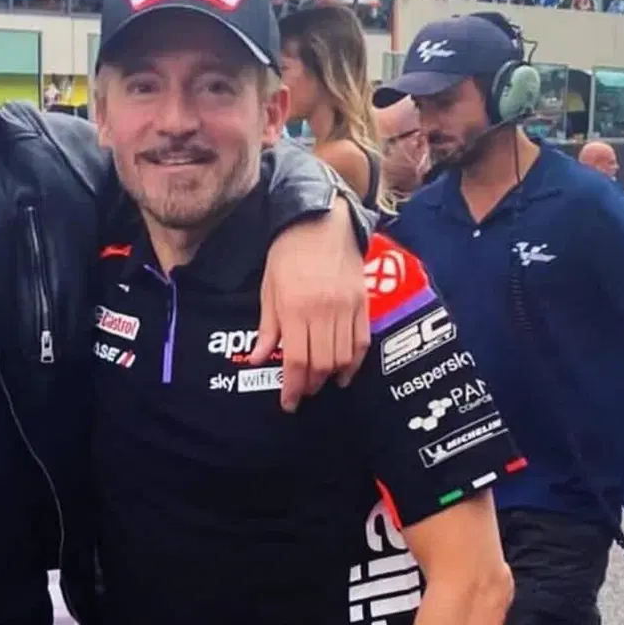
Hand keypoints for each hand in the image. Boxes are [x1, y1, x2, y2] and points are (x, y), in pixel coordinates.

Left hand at [251, 198, 368, 411]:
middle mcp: (324, 312)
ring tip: (321, 382)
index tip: (289, 403)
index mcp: (296, 309)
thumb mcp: (269, 289)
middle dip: (311, 385)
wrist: (320, 221)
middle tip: (302, 392)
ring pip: (344, 357)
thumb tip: (260, 359)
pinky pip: (362, 341)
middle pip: (322, 364)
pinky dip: (355, 361)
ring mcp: (347, 308)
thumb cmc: (287, 252)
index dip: (293, 388)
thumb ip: (268, 327)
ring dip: (332, 376)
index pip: (296, 361)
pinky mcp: (363, 303)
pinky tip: (344, 371)